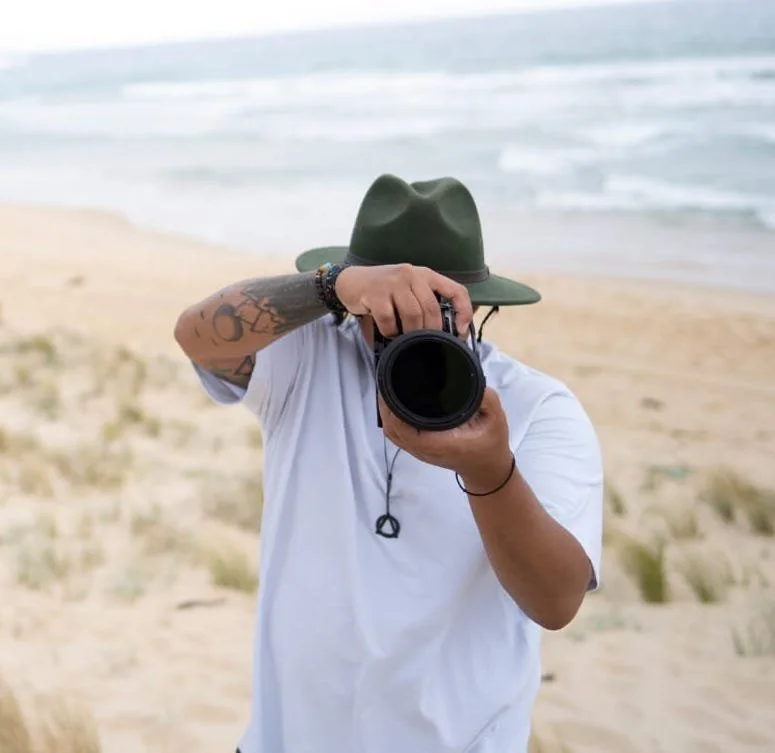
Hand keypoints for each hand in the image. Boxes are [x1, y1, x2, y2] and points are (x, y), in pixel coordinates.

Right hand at [335, 263, 473, 337]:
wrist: (350, 281)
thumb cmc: (385, 290)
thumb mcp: (410, 289)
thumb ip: (427, 302)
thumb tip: (449, 331)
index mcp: (426, 275)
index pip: (456, 290)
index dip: (463, 312)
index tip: (461, 331)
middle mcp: (412, 275)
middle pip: (432, 309)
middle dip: (431, 332)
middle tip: (425, 343)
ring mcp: (393, 283)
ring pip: (412, 315)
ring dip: (410, 333)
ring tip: (405, 338)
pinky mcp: (375, 293)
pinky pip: (389, 320)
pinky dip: (390, 331)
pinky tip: (389, 331)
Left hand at [378, 387, 512, 487]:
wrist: (487, 469)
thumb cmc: (491, 445)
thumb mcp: (496, 420)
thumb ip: (486, 400)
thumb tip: (473, 384)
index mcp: (440, 444)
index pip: (405, 430)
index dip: (393, 411)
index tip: (391, 389)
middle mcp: (425, 449)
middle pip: (393, 431)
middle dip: (386, 408)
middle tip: (387, 383)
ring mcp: (420, 451)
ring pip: (393, 434)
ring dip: (387, 414)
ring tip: (388, 391)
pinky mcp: (420, 449)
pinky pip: (398, 436)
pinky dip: (392, 421)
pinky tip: (395, 405)